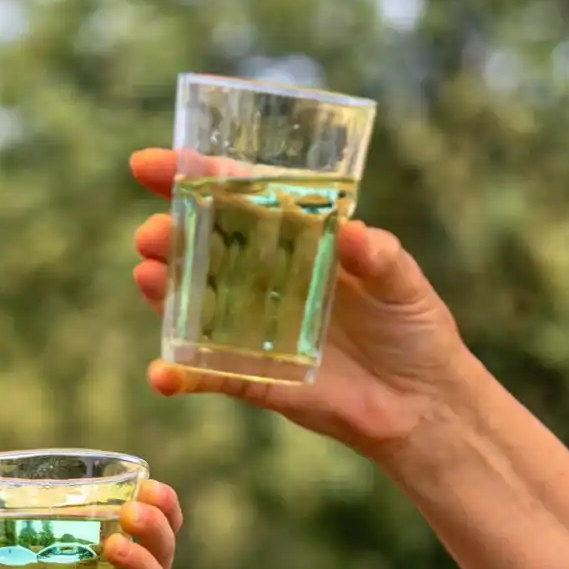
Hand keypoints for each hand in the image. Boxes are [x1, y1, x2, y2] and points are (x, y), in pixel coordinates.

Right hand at [128, 147, 471, 457]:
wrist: (423, 403)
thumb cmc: (415, 328)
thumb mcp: (404, 282)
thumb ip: (380, 255)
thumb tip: (351, 232)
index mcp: (296, 239)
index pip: (238, 197)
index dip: (194, 178)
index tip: (150, 165)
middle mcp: (265, 278)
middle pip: (203, 247)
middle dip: (170, 234)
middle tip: (150, 232)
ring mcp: (253, 327)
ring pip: (194, 303)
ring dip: (163, 290)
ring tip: (146, 276)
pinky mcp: (253, 377)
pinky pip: (207, 374)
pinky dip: (181, 375)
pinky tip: (162, 374)